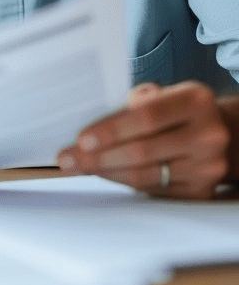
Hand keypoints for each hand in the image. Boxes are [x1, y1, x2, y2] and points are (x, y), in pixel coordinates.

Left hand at [57, 81, 229, 198]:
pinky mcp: (203, 192)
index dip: (111, 130)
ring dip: (105, 172)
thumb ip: (130, 103)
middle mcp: (208, 135)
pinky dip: (123, 182)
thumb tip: (87, 126)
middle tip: (67, 160)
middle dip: (98, 157)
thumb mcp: (158, 93)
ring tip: (77, 168)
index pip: (147, 117)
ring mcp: (209, 167)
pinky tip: (104, 174)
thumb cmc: (173, 108)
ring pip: (144, 175)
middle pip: (142, 151)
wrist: (217, 131)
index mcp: (196, 100)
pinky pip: (153, 190)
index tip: (81, 139)